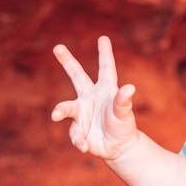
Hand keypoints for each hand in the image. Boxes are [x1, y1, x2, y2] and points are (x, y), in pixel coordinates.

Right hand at [52, 36, 137, 159]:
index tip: (103, 38)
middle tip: (58, 46)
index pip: (106, 69)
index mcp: (105, 90)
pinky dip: (79, 140)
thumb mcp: (124, 113)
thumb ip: (123, 101)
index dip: (105, 54)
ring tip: (55, 115)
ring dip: (60, 110)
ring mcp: (82, 112)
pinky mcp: (78, 129)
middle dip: (67, 61)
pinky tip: (85, 146)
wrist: (118, 147)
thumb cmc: (123, 126)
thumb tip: (130, 87)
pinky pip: (75, 133)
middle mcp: (90, 97)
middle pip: (76, 76)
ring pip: (66, 107)